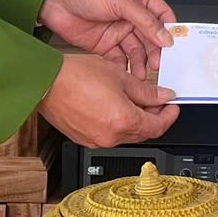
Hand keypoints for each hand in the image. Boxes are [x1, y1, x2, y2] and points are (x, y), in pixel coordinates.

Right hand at [39, 54, 178, 148]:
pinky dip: (117, 123)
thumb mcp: (119, 76)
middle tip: (156, 101)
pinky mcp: (84, 139)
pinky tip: (113, 106)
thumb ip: (146, 90)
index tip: (172, 107)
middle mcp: (111, 137)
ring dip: (134, 120)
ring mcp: (96, 140)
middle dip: (153, 117)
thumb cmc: (76, 76)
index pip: (158, 127)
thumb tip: (163, 96)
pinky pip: (108, 134)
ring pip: (125, 135)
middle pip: (143, 133)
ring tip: (132, 100)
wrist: (45, 82)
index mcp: (124, 121)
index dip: (169, 116)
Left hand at [40, 0, 175, 76]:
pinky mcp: (105, 45)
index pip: (162, 16)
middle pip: (151, 37)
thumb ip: (145, 20)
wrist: (54, 0)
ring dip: (141, 62)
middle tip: (158, 65)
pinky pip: (120, 59)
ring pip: (137, 50)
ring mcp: (118, 31)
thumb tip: (165, 37)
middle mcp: (131, 15)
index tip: (174, 47)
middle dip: (155, 52)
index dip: (169, 31)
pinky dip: (125, 68)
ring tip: (143, 74)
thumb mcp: (120, 1)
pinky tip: (129, 75)